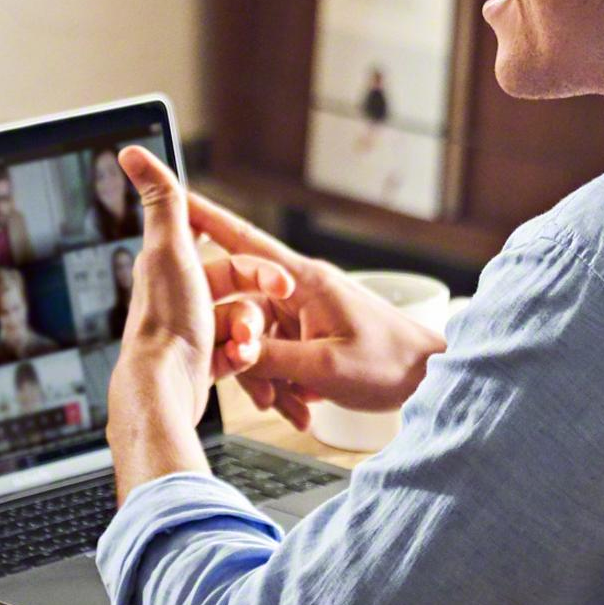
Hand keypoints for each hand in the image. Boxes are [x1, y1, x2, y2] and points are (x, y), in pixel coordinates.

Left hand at [110, 147, 294, 482]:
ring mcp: (192, 330)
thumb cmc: (166, 323)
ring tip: (241, 349)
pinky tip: (238, 364)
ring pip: (242, 322)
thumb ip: (162, 201)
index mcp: (172, 266)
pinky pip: (236, 352)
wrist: (164, 390)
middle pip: (240, 291)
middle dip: (257, 307)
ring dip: (249, 335)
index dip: (255, 267)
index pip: (226, 255)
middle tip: (266, 322)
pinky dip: (242, 358)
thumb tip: (132, 152)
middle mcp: (179, 295)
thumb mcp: (169, 251)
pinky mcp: (202, 362)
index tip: (279, 280)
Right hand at [182, 189, 445, 431]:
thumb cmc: (391, 363)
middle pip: (242, 309)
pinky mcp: (311, 335)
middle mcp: (299, 290)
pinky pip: (278, 355)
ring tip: (291, 406)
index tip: (172, 198)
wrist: (431, 378)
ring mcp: (305, 313)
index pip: (242, 240)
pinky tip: (302, 407)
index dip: (204, 218)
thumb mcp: (324, 367)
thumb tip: (229, 350)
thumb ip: (270, 357)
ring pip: (257, 339)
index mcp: (303, 281)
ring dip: (268, 378)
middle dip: (242, 354)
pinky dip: (285, 383)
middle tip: (263, 392)